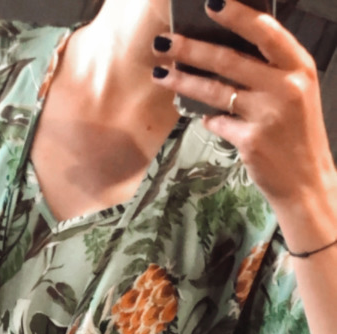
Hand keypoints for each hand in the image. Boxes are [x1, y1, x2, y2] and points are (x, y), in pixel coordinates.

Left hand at [151, 0, 336, 212]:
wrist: (306, 181)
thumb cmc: (297, 133)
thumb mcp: (297, 92)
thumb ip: (271, 70)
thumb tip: (225, 48)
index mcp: (299, 67)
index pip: (265, 31)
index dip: (236, 15)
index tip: (210, 3)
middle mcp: (285, 87)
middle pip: (229, 59)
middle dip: (191, 49)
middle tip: (164, 42)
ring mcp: (267, 115)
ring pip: (215, 91)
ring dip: (184, 81)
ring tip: (161, 74)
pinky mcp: (250, 141)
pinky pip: (218, 122)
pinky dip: (208, 119)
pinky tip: (203, 116)